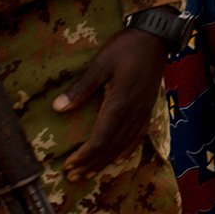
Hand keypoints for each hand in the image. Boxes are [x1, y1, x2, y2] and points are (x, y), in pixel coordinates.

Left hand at [53, 26, 166, 179]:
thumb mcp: (101, 64)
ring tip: (91, 172)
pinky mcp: (148, 107)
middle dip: (92, 163)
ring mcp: (143, 111)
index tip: (69, 165)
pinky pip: (138, 136)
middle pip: (112, 147)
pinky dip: (126, 150)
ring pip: (125, 145)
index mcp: (120, 103)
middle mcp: (133, 112)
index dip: (85, 156)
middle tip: (74, 176)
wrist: (156, 37)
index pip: (101, 139)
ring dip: (106, 161)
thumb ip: (81, 88)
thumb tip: (58, 107)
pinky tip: (120, 156)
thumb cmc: (126, 47)